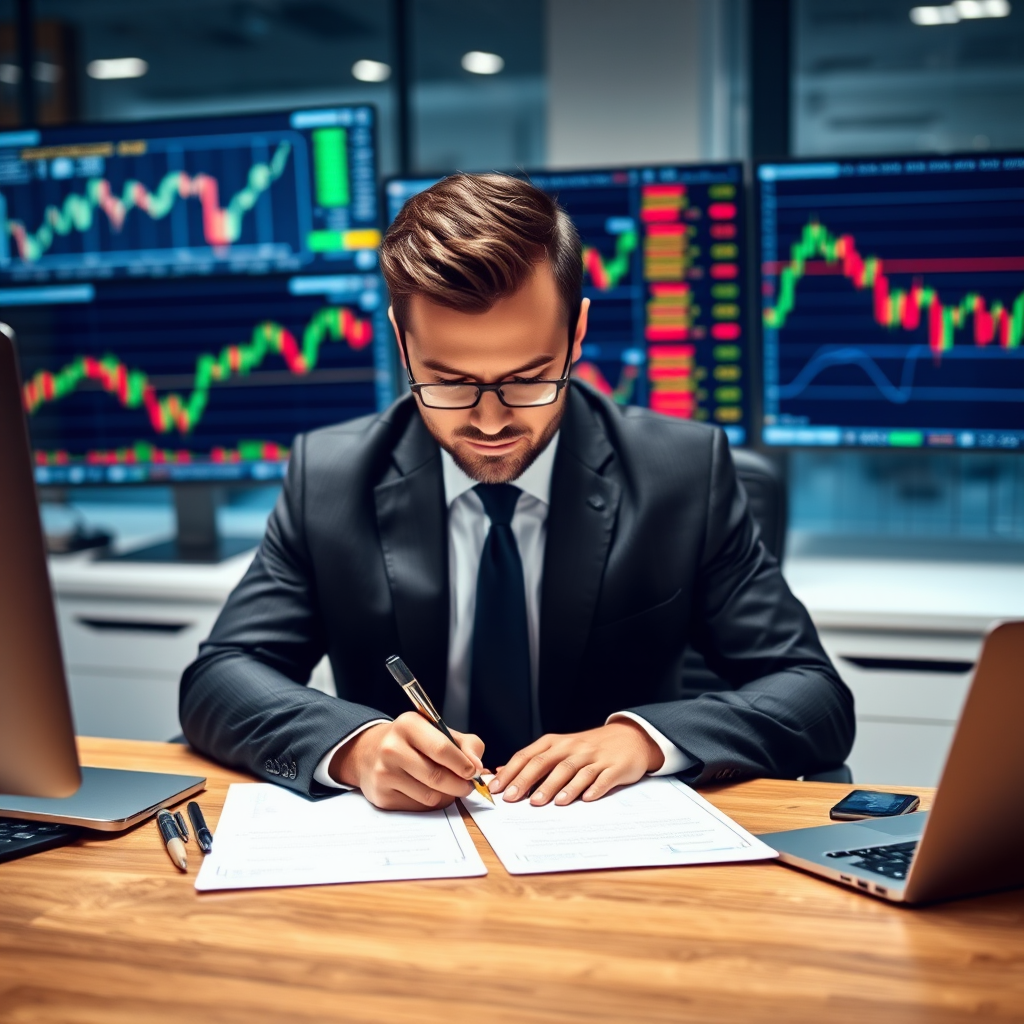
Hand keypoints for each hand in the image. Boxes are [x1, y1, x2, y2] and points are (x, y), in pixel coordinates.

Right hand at [329, 712, 484, 811]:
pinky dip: (431, 803)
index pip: (441, 748)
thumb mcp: (439, 731)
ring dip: (446, 795)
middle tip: (467, 785)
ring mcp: (384, 773)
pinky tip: (428, 791)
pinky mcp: (381, 796)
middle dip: (459, 785)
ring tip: (448, 787)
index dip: (463, 764)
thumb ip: (467, 744)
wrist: (370, 752)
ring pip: (430, 796)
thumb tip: (477, 766)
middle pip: (437, 776)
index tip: (473, 771)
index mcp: (408, 725)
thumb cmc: (413, 741)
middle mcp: (391, 748)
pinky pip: (418, 807)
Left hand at [488, 721, 663, 805]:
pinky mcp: (614, 767)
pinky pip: (603, 778)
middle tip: (514, 798)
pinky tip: (586, 799)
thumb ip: (533, 760)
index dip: (511, 772)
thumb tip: (500, 772)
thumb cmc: (588, 747)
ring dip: (558, 787)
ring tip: (544, 803)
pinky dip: (594, 788)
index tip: (497, 788)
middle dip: (528, 781)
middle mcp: (573, 747)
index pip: (528, 755)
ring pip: (573, 770)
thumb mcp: (560, 748)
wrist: (629, 737)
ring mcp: (594, 757)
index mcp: (556, 742)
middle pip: (547, 762)